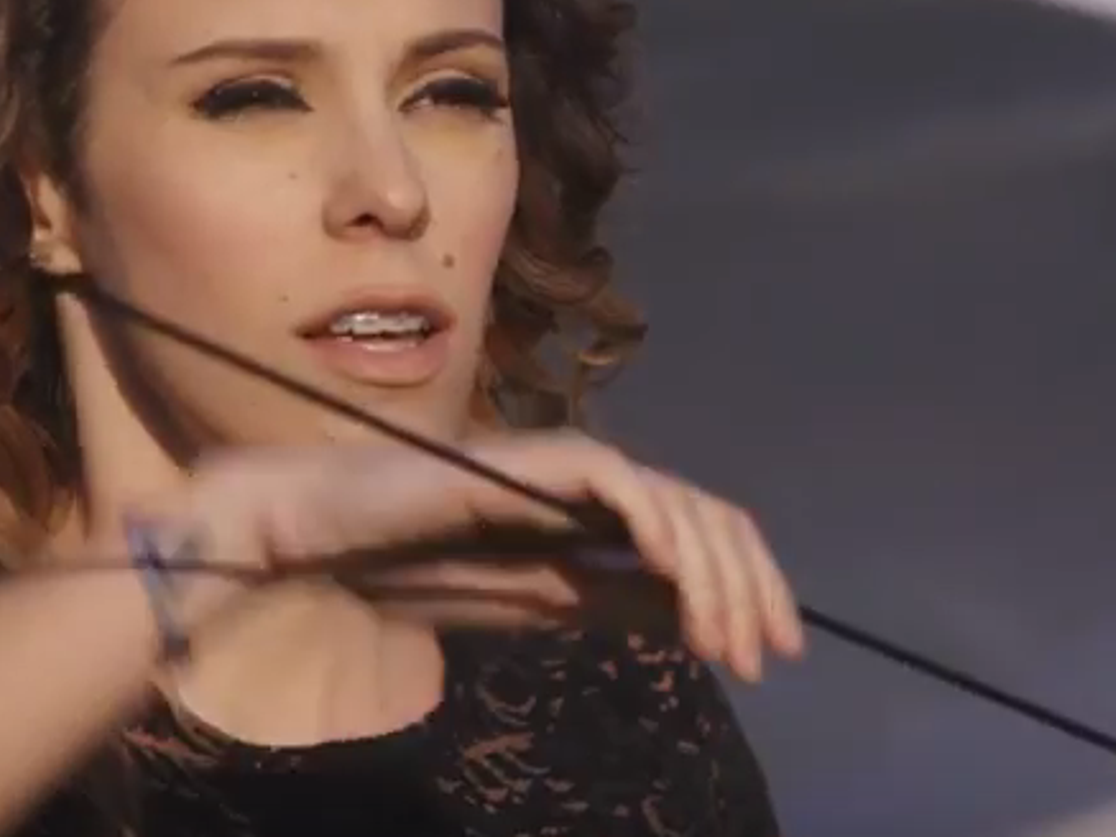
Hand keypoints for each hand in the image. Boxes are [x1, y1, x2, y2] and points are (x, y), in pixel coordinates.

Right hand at [179, 431, 805, 680]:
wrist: (344, 541)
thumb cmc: (428, 565)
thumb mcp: (547, 603)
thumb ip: (620, 602)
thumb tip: (698, 622)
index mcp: (612, 514)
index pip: (708, 539)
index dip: (751, 590)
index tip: (771, 656)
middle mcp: (608, 481)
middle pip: (713, 519)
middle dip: (749, 589)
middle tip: (762, 657)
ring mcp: (577, 464)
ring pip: (678, 503)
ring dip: (711, 577)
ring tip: (719, 641)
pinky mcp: (540, 458)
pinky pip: (617, 483)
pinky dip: (654, 525)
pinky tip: (670, 574)